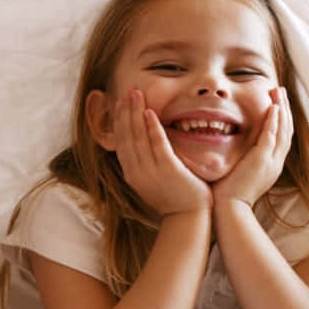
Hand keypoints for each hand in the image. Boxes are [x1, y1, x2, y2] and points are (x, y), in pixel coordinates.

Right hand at [114, 89, 211, 216]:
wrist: (188, 218)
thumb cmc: (175, 198)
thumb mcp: (153, 179)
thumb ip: (147, 161)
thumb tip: (144, 142)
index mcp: (131, 173)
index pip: (121, 141)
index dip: (120, 120)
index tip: (122, 102)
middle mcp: (136, 171)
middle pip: (126, 135)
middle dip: (126, 111)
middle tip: (127, 91)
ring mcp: (150, 171)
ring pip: (138, 137)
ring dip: (135, 113)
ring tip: (135, 94)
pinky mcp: (168, 170)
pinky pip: (157, 145)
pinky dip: (152, 128)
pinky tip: (150, 113)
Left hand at [212, 87, 292, 206]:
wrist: (228, 211)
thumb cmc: (225, 196)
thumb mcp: (236, 174)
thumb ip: (238, 160)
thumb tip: (227, 149)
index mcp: (269, 166)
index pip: (279, 138)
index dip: (279, 119)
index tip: (276, 103)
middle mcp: (274, 163)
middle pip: (286, 131)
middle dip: (284, 109)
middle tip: (280, 91)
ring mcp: (271, 162)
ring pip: (282, 131)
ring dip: (281, 110)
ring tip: (279, 92)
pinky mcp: (262, 161)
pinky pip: (272, 137)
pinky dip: (274, 121)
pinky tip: (273, 108)